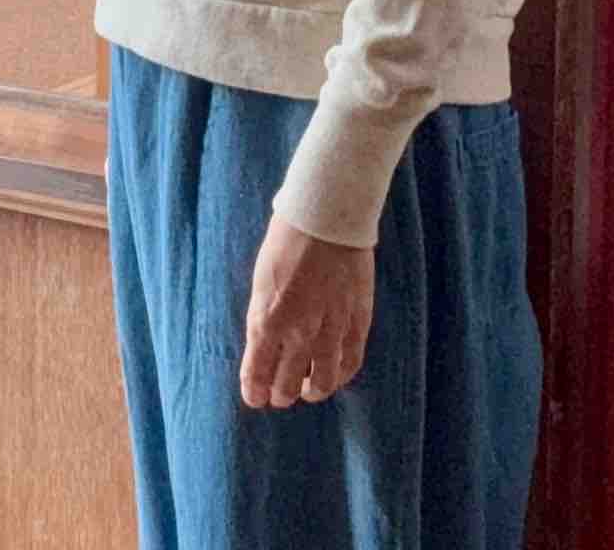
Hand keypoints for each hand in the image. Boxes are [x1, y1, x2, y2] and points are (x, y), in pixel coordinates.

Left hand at [239, 209, 374, 408]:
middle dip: (280, 394)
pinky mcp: (358, 321)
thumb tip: (265, 346)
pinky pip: (350, 362)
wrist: (327, 217)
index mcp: (266, 322)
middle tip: (280, 392)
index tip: (256, 396)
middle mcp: (298, 333)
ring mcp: (331, 329)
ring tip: (310, 388)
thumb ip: (263, 319)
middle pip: (287, 386)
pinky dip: (341, 375)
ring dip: (312, 391)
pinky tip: (335, 374)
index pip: (256, 376)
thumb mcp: (260, 283)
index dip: (255, 392)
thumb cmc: (286, 242)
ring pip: (323, 382)